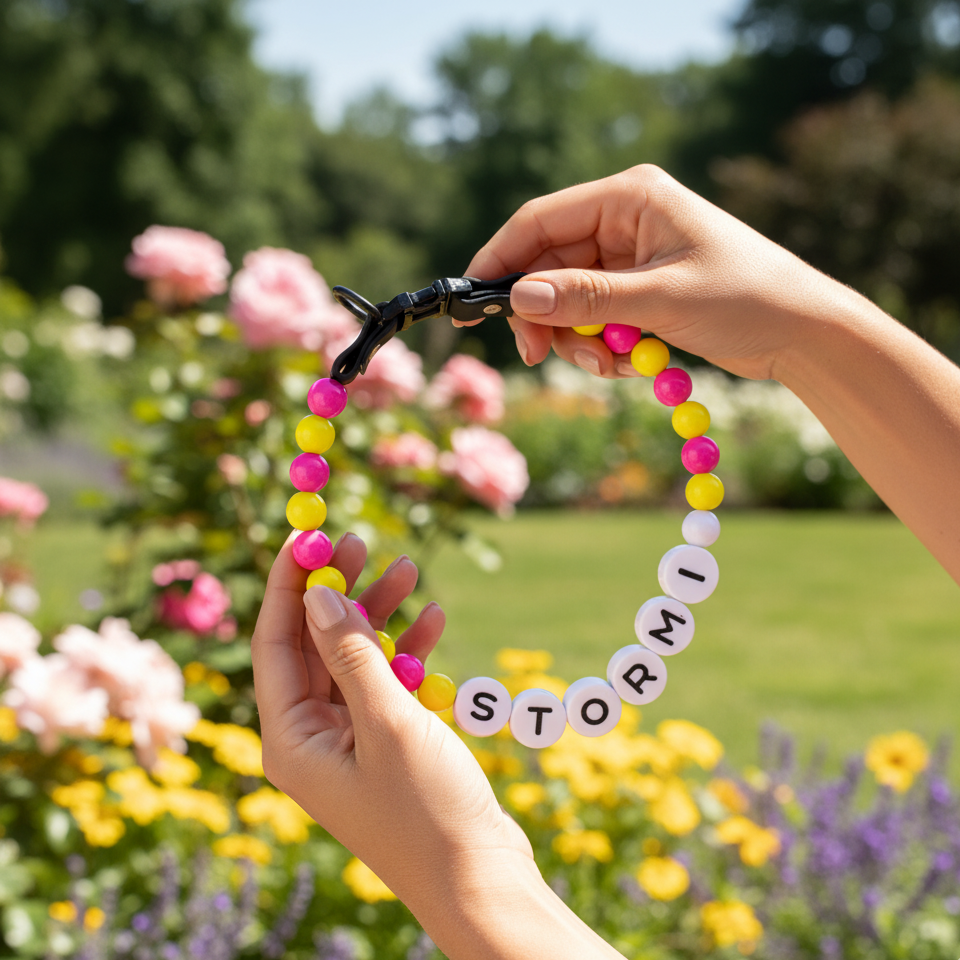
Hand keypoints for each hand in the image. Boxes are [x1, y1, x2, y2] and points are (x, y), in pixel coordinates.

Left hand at [251, 534, 535, 934]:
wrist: (480, 880)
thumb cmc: (427, 810)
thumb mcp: (387, 721)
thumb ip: (349, 653)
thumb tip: (315, 594)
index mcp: (290, 740)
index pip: (275, 643)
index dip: (289, 585)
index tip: (307, 535)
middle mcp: (311, 739)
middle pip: (315, 645)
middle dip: (340, 591)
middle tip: (360, 540)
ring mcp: (350, 742)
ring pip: (355, 658)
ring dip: (381, 615)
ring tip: (410, 568)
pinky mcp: (386, 745)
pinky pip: (387, 683)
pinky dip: (408, 651)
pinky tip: (434, 618)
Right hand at [464, 164, 845, 381]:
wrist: (803, 332)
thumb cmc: (746, 298)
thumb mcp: (661, 299)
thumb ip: (587, 297)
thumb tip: (519, 297)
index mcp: (630, 197)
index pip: (540, 220)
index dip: (500, 260)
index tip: (473, 302)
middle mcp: (625, 221)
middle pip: (548, 267)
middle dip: (545, 317)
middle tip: (539, 357)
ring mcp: (631, 258)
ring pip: (568, 301)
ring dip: (578, 340)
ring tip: (613, 365)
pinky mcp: (639, 292)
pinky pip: (595, 320)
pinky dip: (602, 348)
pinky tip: (634, 364)